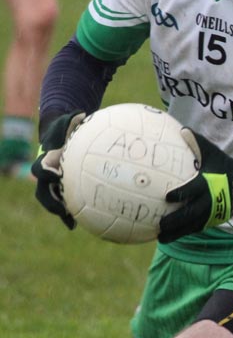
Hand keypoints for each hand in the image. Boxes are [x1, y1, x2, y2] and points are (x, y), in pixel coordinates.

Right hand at [32, 112, 84, 228]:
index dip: (46, 173)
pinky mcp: (61, 190)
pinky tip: (87, 220)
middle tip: (63, 211)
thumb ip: (71, 120)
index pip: (40, 170)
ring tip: (72, 223)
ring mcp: (51, 185)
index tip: (56, 175)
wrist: (60, 137)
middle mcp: (45, 176)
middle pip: (43, 193)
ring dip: (61, 213)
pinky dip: (73, 212)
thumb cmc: (64, 129)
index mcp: (44, 161)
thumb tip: (81, 114)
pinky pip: (65, 203)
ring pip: (52, 202)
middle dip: (51, 203)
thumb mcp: (66, 122)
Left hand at [158, 129, 232, 243]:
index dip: (181, 194)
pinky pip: (195, 229)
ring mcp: (211, 213)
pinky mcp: (212, 220)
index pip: (193, 190)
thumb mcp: (213, 152)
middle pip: (190, 214)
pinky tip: (168, 237)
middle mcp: (210, 201)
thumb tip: (181, 129)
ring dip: (176, 233)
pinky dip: (182, 234)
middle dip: (175, 221)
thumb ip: (197, 142)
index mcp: (209, 184)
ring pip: (192, 226)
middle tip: (159, 224)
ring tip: (160, 238)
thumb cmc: (224, 166)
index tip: (167, 197)